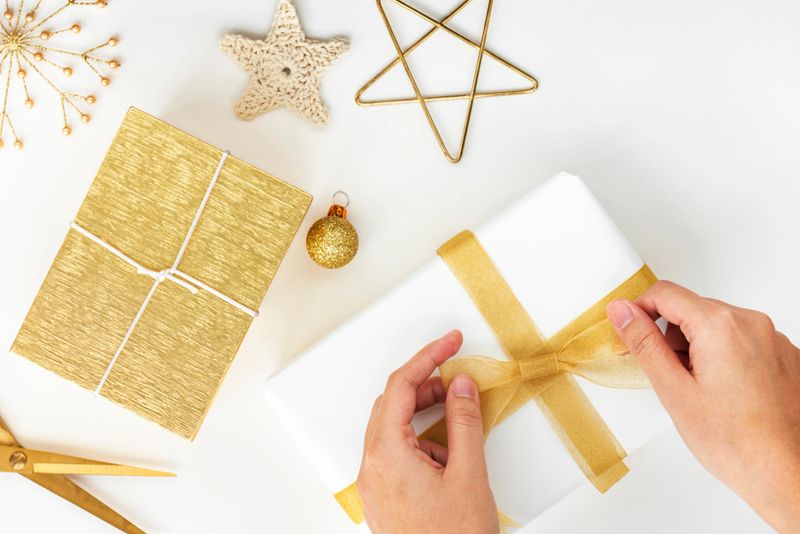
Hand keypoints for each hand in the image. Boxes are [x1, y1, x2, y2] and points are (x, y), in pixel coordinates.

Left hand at [356, 330, 498, 533]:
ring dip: (425, 416)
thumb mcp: (467, 474)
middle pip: (392, 406)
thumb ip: (463, 422)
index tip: (450, 342)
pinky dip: (423, 443)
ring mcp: (376, 485)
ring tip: (459, 419)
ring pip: (394, 430)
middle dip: (425, 386)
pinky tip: (450, 456)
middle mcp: (373, 467)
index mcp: (386, 454)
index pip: (400, 388)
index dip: (427, 358)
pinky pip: (398, 455)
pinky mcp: (386, 498)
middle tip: (457, 378)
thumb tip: (460, 385)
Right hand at [607, 281, 799, 531]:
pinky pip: (741, 340)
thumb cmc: (737, 443)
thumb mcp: (673, 390)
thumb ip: (644, 342)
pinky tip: (725, 393)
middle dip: (670, 336)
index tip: (629, 333)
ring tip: (701, 391)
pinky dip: (724, 358)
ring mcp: (772, 338)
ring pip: (716, 326)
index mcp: (720, 326)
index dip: (638, 311)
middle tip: (668, 377)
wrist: (786, 474)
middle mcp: (751, 323)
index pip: (664, 293)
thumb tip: (621, 311)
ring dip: (698, 348)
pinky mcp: (784, 354)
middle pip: (691, 309)